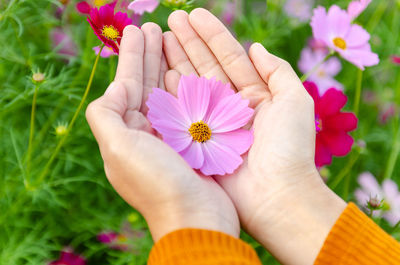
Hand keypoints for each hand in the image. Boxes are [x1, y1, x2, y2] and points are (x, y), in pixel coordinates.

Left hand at [85, 23, 238, 240]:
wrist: (195, 220)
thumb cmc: (156, 183)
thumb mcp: (118, 149)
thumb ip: (106, 115)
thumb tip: (115, 89)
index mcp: (125, 134)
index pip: (126, 86)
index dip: (130, 57)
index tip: (138, 30)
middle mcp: (145, 134)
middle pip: (146, 85)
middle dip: (148, 56)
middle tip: (154, 27)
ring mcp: (171, 139)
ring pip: (168, 92)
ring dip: (167, 65)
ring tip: (170, 40)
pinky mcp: (195, 144)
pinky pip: (189, 107)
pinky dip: (188, 87)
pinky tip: (189, 70)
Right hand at [164, 9, 345, 264]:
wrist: (276, 195)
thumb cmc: (290, 149)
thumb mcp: (294, 101)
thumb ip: (277, 71)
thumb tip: (257, 47)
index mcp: (254, 95)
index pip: (229, 57)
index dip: (211, 35)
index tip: (193, 14)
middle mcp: (230, 106)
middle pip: (206, 67)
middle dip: (189, 42)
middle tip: (171, 19)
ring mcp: (212, 123)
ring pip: (191, 85)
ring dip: (176, 61)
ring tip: (159, 38)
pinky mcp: (197, 141)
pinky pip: (182, 112)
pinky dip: (171, 92)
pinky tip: (159, 73)